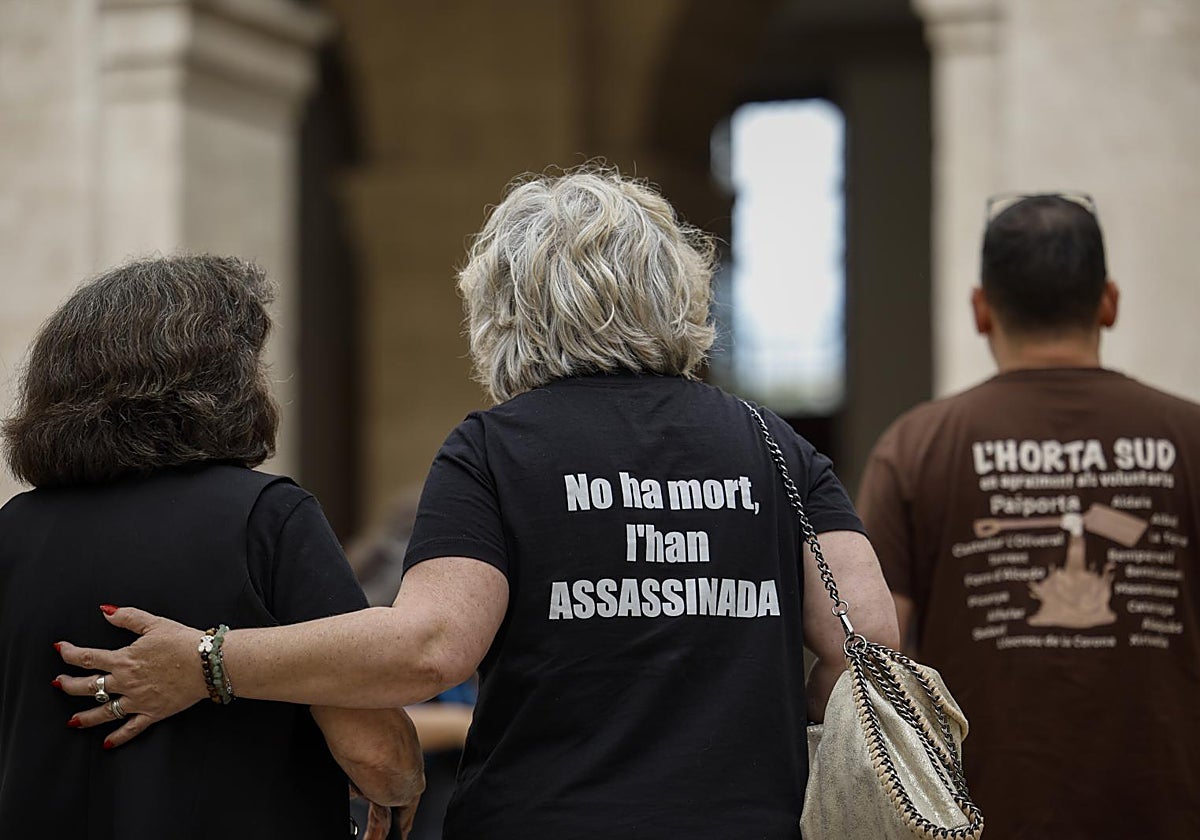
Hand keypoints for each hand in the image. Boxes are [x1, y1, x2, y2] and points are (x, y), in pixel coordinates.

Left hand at [53, 606, 207, 747]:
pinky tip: (107, 743)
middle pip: (88, 687)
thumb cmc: (184, 642)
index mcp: (125, 659)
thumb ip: (127, 618)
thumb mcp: (155, 623)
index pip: (88, 658)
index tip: (61, 649)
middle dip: (69, 685)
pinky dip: (118, 737)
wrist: (208, 663)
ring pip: (103, 712)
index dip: (70, 653)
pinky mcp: (153, 712)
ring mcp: (138, 700)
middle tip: (59, 684)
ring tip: (73, 721)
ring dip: (85, 717)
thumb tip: (106, 612)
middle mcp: (126, 682)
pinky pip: (131, 729)